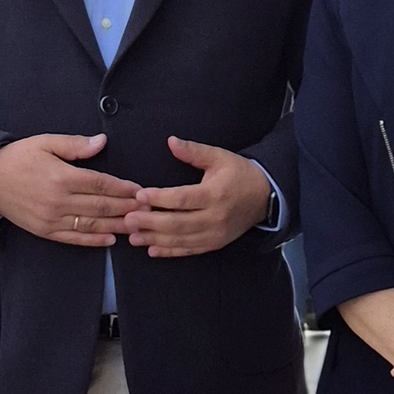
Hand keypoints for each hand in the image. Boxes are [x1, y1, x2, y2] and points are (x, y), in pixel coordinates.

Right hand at [0, 134, 140, 246]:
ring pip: (91, 225)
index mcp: (61, 176)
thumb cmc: (18, 157)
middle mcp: (58, 200)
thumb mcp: (46, 142)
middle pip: (101, 206)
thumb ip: (75, 145)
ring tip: (137, 226)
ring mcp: (51, 219)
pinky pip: (74, 238)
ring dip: (117, 226)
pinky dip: (94, 241)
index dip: (123, 188)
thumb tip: (102, 141)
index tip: (141, 191)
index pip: (101, 183)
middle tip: (149, 210)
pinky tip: (111, 239)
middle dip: (127, 208)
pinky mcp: (44, 231)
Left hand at [124, 137, 272, 257]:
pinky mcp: (215, 244)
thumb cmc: (239, 173)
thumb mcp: (219, 157)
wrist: (266, 196)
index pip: (183, 199)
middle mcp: (215, 217)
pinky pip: (190, 250)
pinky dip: (170, 251)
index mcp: (215, 194)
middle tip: (128, 219)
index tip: (139, 195)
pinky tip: (152, 250)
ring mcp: (215, 234)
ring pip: (181, 240)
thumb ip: (194, 151)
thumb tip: (171, 141)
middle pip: (178, 223)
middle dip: (150, 222)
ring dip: (155, 239)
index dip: (160, 198)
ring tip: (133, 237)